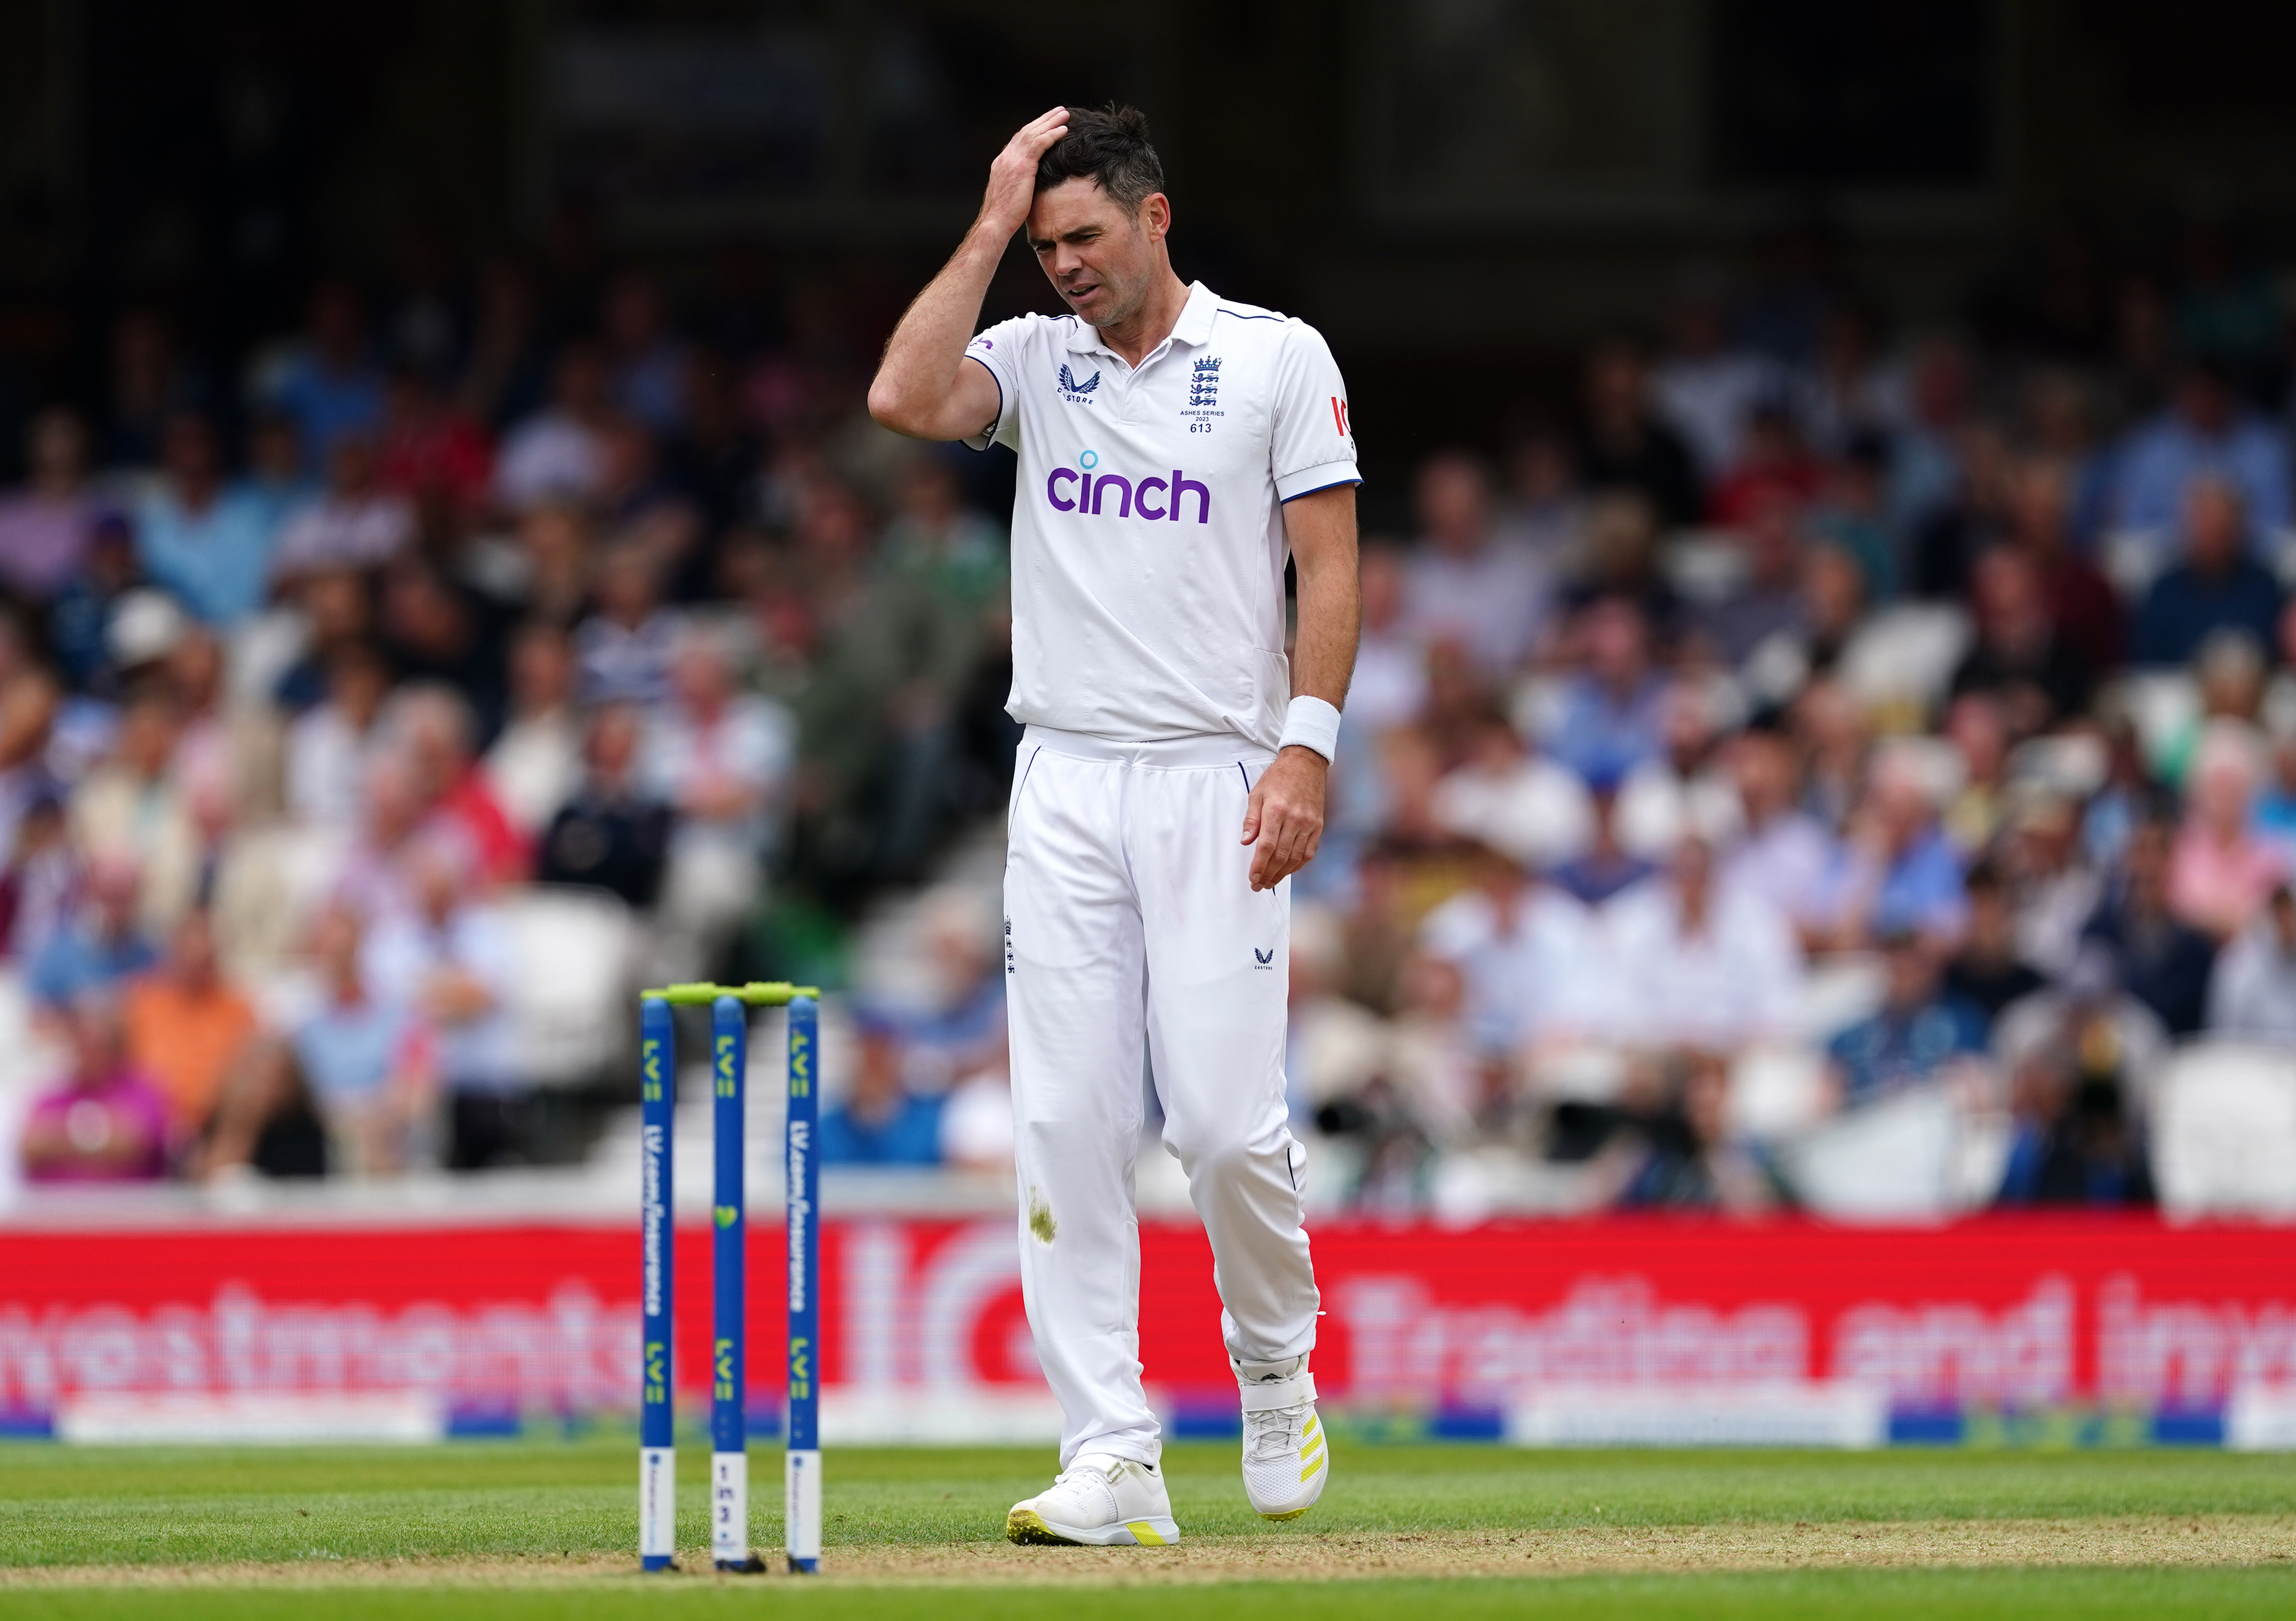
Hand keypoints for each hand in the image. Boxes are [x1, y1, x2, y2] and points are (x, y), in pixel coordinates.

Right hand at [976, 107, 1070, 238]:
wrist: (995, 223)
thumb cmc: (1004, 216)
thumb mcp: (1011, 194)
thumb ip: (1019, 183)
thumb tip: (1029, 185)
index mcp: (1003, 162)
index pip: (1019, 140)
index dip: (1034, 129)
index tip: (1046, 123)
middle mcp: (1006, 156)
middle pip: (1027, 131)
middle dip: (1044, 119)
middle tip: (1058, 110)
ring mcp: (1012, 159)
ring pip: (1034, 133)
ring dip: (1051, 121)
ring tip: (1065, 114)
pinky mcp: (1022, 165)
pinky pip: (1040, 144)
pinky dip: (1052, 134)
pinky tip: (1064, 130)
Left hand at [1241, 746, 1327, 891]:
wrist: (1305, 764)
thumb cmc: (1278, 778)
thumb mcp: (1257, 793)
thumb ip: (1251, 819)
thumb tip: (1245, 841)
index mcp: (1276, 810)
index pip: (1266, 846)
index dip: (1259, 866)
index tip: (1252, 877)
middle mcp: (1294, 819)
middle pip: (1281, 856)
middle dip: (1268, 874)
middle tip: (1258, 885)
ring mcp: (1309, 823)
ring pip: (1296, 857)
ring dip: (1282, 874)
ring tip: (1270, 882)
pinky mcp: (1318, 825)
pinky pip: (1309, 852)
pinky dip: (1298, 865)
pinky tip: (1287, 871)